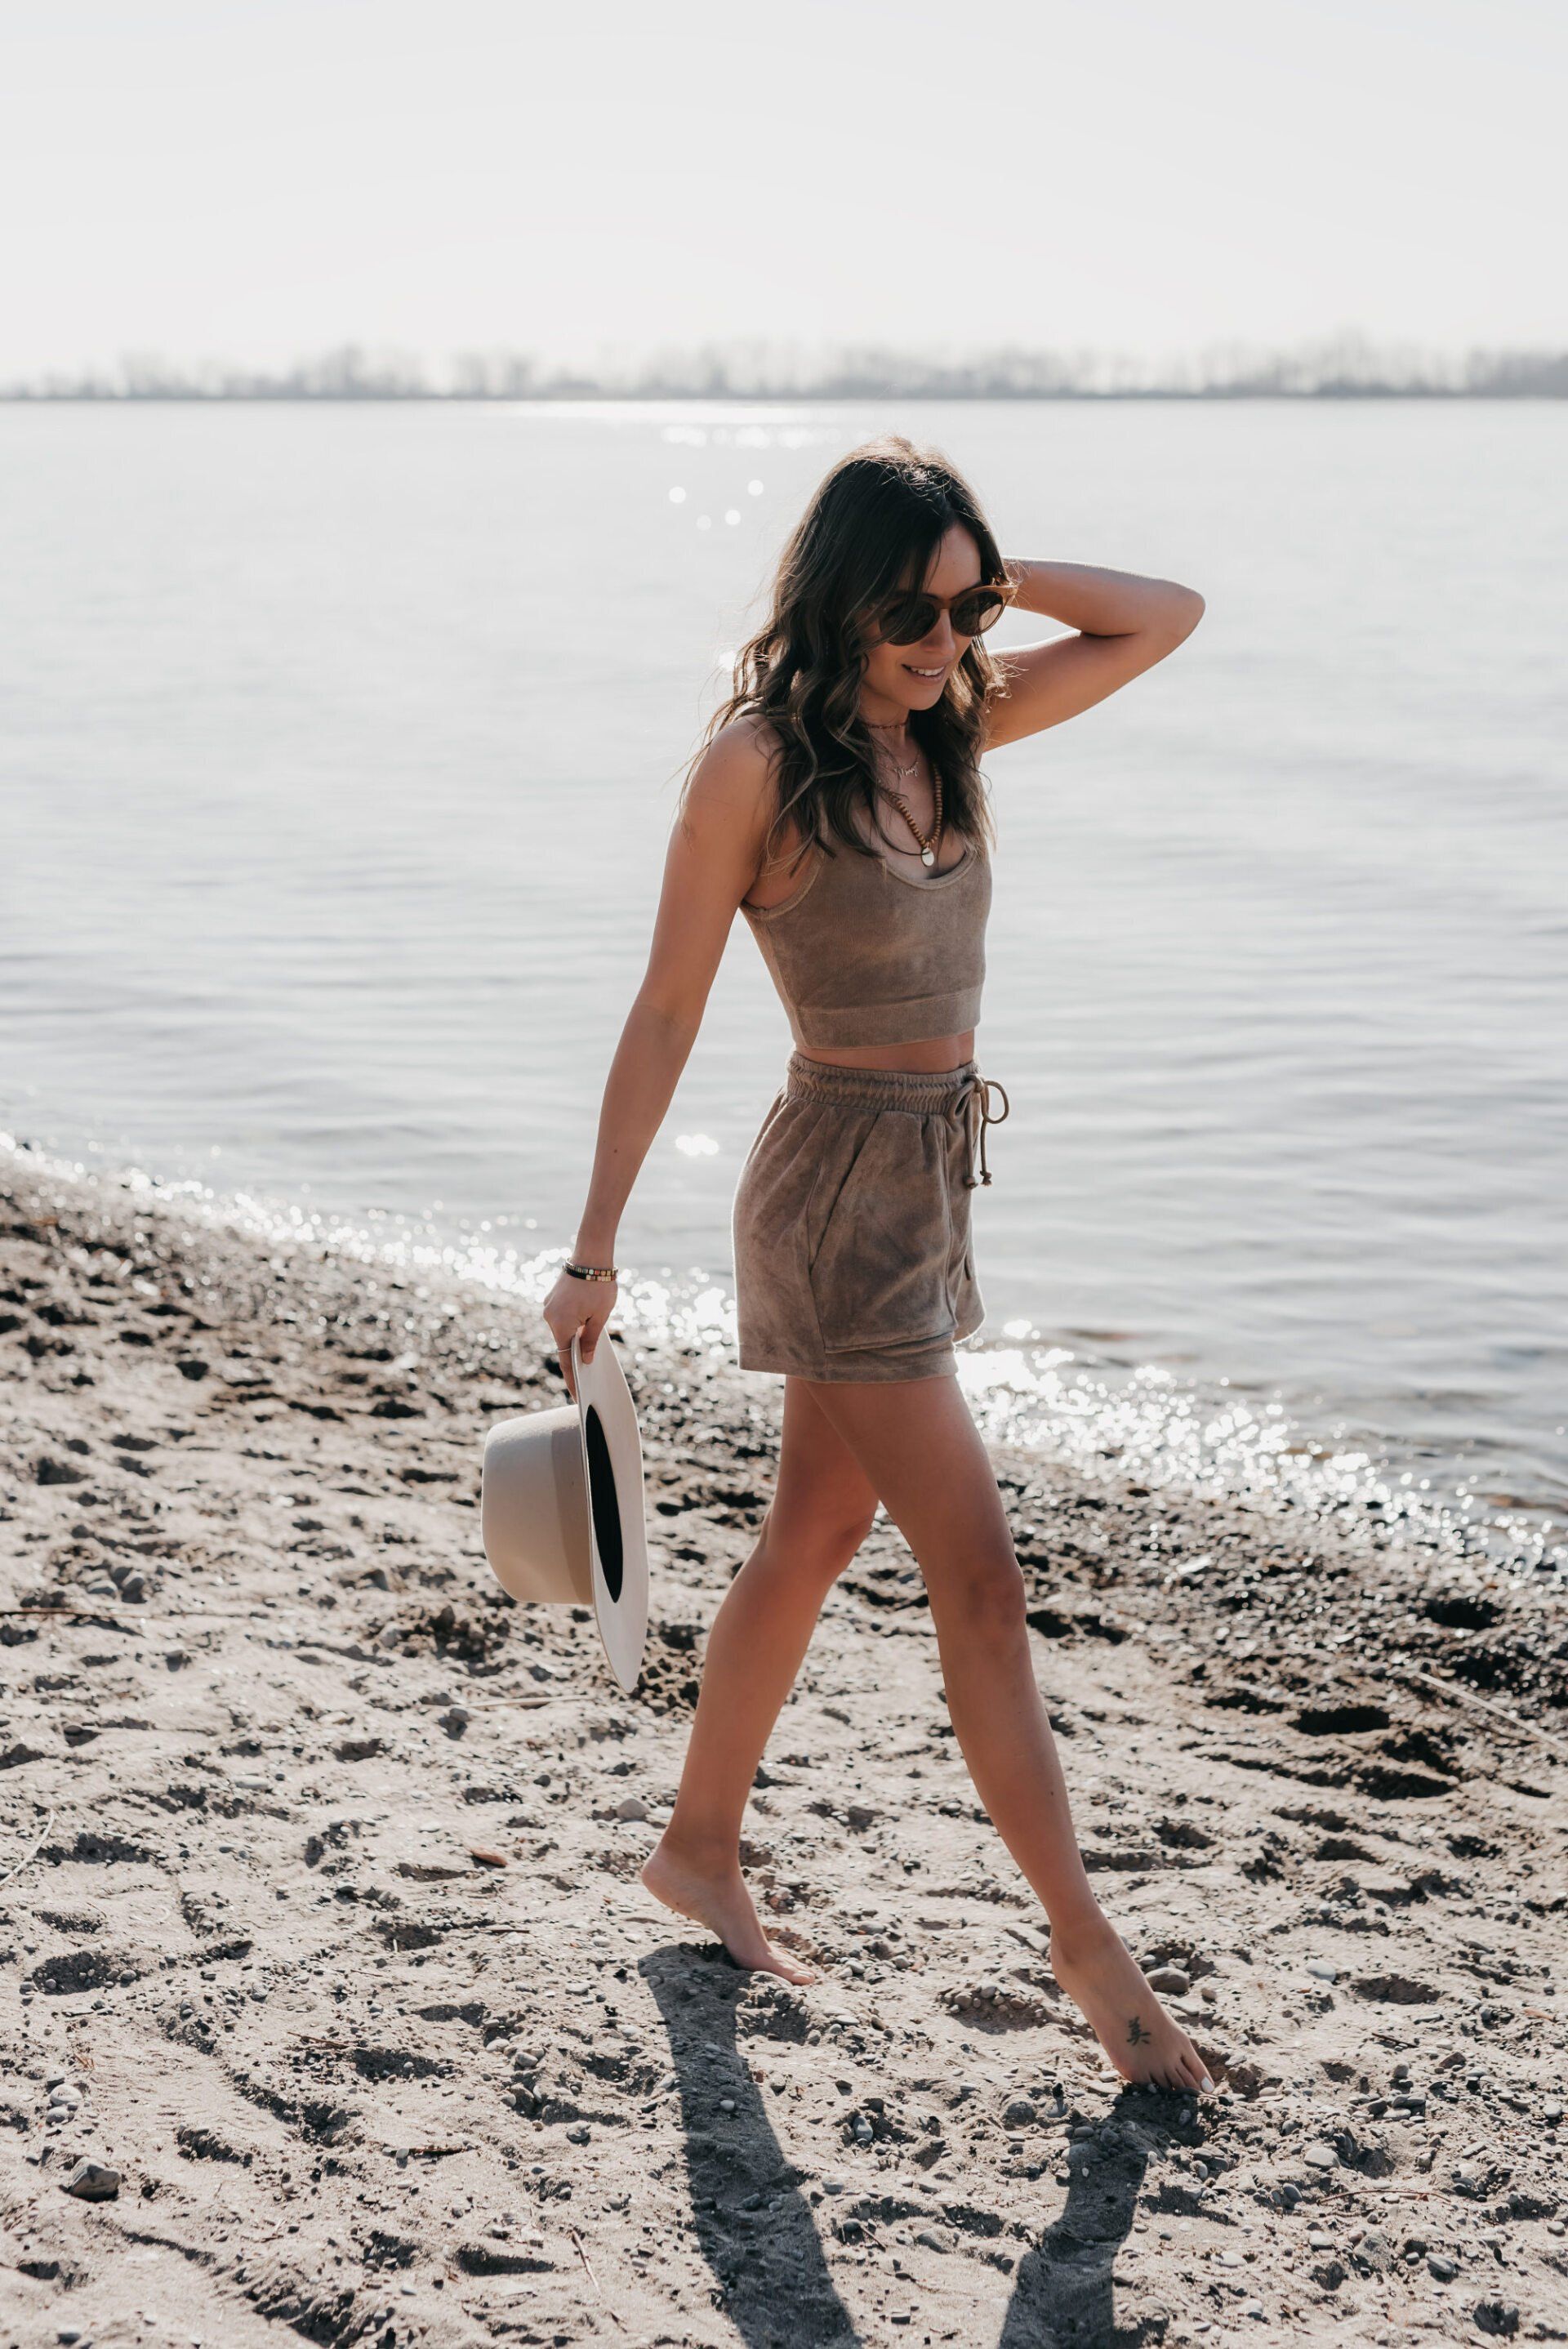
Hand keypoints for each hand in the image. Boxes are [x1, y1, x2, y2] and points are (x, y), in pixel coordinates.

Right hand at [541, 1268, 617, 1402]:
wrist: (591, 1255)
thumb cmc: (599, 1286)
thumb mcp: (600, 1318)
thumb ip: (590, 1340)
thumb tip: (584, 1360)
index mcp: (561, 1324)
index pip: (565, 1359)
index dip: (571, 1378)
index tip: (576, 1394)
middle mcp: (550, 1317)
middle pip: (562, 1344)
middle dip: (575, 1356)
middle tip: (588, 1372)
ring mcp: (549, 1307)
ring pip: (562, 1330)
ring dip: (574, 1337)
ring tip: (590, 1343)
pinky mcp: (552, 1299)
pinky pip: (561, 1318)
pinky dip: (571, 1324)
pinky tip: (585, 1324)